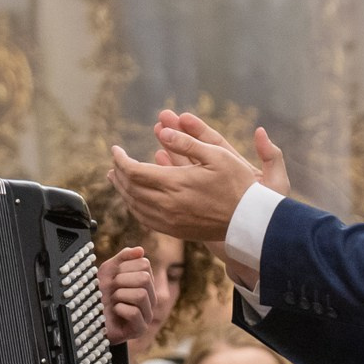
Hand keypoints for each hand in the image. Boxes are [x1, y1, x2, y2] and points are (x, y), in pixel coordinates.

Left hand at [96, 246, 165, 346]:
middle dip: (122, 281)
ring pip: (141, 295)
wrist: (87, 318)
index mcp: (146, 283)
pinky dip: (120, 310)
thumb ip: (123, 258)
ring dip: (120, 295)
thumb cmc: (99, 294)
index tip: (114, 276)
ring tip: (114, 301)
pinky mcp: (140, 329)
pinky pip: (134, 313)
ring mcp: (147, 315)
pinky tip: (115, 312)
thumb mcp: (108, 271)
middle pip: (145, 278)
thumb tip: (141, 250)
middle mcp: (150, 298)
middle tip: (112, 290)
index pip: (144, 264)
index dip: (124, 267)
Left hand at [109, 112, 267, 244]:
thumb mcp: (217, 155)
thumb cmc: (238, 185)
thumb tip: (162, 132)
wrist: (248, 221)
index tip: (114, 149)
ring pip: (134, 206)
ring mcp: (169, 221)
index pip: (134, 171)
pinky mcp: (175, 231)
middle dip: (118, 173)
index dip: (120, 159)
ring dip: (122, 190)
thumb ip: (188, 143)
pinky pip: (145, 219)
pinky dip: (134, 206)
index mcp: (175, 183)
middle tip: (114, 161)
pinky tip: (134, 199)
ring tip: (116, 178)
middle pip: (130, 189)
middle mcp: (167, 205)